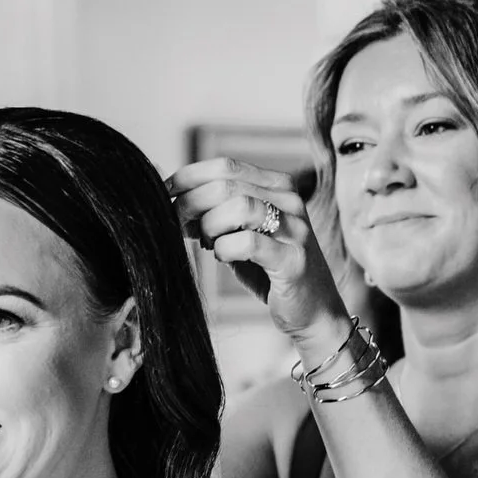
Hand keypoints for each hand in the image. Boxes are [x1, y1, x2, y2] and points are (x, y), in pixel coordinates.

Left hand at [167, 157, 349, 351]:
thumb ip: (215, 214)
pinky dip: (225, 249)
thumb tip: (172, 200)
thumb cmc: (271, 271)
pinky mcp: (293, 260)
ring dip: (210, 225)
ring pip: (238, 207)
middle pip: (226, 185)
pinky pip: (248, 243)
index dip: (188, 177)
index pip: (226, 166)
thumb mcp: (240, 234)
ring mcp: (295, 230)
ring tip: (208, 243)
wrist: (313, 311)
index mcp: (278, 186)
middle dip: (191, 204)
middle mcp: (290, 201)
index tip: (164, 195)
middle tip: (176, 225)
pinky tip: (222, 256)